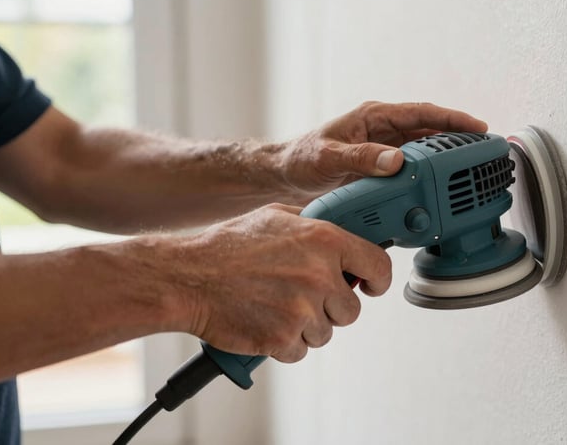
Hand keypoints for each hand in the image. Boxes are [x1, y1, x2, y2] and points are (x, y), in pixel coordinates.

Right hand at [172, 204, 391, 362]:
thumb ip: (314, 224)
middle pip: (352, 309)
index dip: (377, 280)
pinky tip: (265, 322)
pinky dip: (285, 343)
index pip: (378, 266)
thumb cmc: (227, 246)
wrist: (188, 277)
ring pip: (326, 332)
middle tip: (303, 296)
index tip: (370, 286)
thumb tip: (342, 231)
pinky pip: (301, 350)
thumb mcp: (277, 216)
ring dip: (306, 325)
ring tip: (275, 305)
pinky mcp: (283, 338)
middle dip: (332, 307)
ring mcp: (302, 310)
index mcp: (324, 240)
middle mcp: (319, 275)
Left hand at [279, 101, 487, 203]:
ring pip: (423, 153)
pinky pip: (411, 172)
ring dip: (445, 162)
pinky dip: (426, 180)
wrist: (282, 176)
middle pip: (430, 132)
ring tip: (469, 174)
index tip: (476, 128)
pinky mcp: (379, 171)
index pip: (422, 113)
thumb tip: (396, 160)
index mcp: (373, 117)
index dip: (452, 120)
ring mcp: (382, 151)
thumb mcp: (328, 157)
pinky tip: (438, 193)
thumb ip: (360, 158)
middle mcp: (382, 132)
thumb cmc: (300, 158)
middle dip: (458, 140)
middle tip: (483, 153)